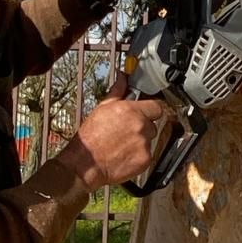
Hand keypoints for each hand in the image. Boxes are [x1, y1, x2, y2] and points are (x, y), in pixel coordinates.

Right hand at [52, 76, 166, 187]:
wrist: (85, 164)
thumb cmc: (90, 138)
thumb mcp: (102, 109)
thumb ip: (117, 92)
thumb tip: (122, 78)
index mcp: (131, 110)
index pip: (156, 106)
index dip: (149, 110)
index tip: (145, 113)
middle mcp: (140, 126)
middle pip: (152, 124)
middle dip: (142, 126)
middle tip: (127, 131)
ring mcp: (144, 144)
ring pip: (150, 139)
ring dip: (141, 141)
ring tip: (123, 144)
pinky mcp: (145, 159)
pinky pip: (148, 154)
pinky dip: (139, 155)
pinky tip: (124, 154)